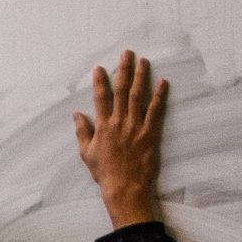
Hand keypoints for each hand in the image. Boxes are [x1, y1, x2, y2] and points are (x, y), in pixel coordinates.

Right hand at [74, 50, 167, 229]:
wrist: (125, 187)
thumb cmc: (105, 173)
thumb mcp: (86, 154)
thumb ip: (82, 132)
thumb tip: (77, 115)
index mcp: (102, 127)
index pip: (100, 98)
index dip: (100, 81)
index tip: (100, 68)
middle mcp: (118, 122)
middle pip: (121, 91)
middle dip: (123, 70)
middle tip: (127, 53)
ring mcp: (135, 126)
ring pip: (138, 96)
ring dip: (141, 76)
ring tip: (144, 61)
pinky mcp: (150, 133)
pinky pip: (156, 110)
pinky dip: (160, 96)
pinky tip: (163, 82)